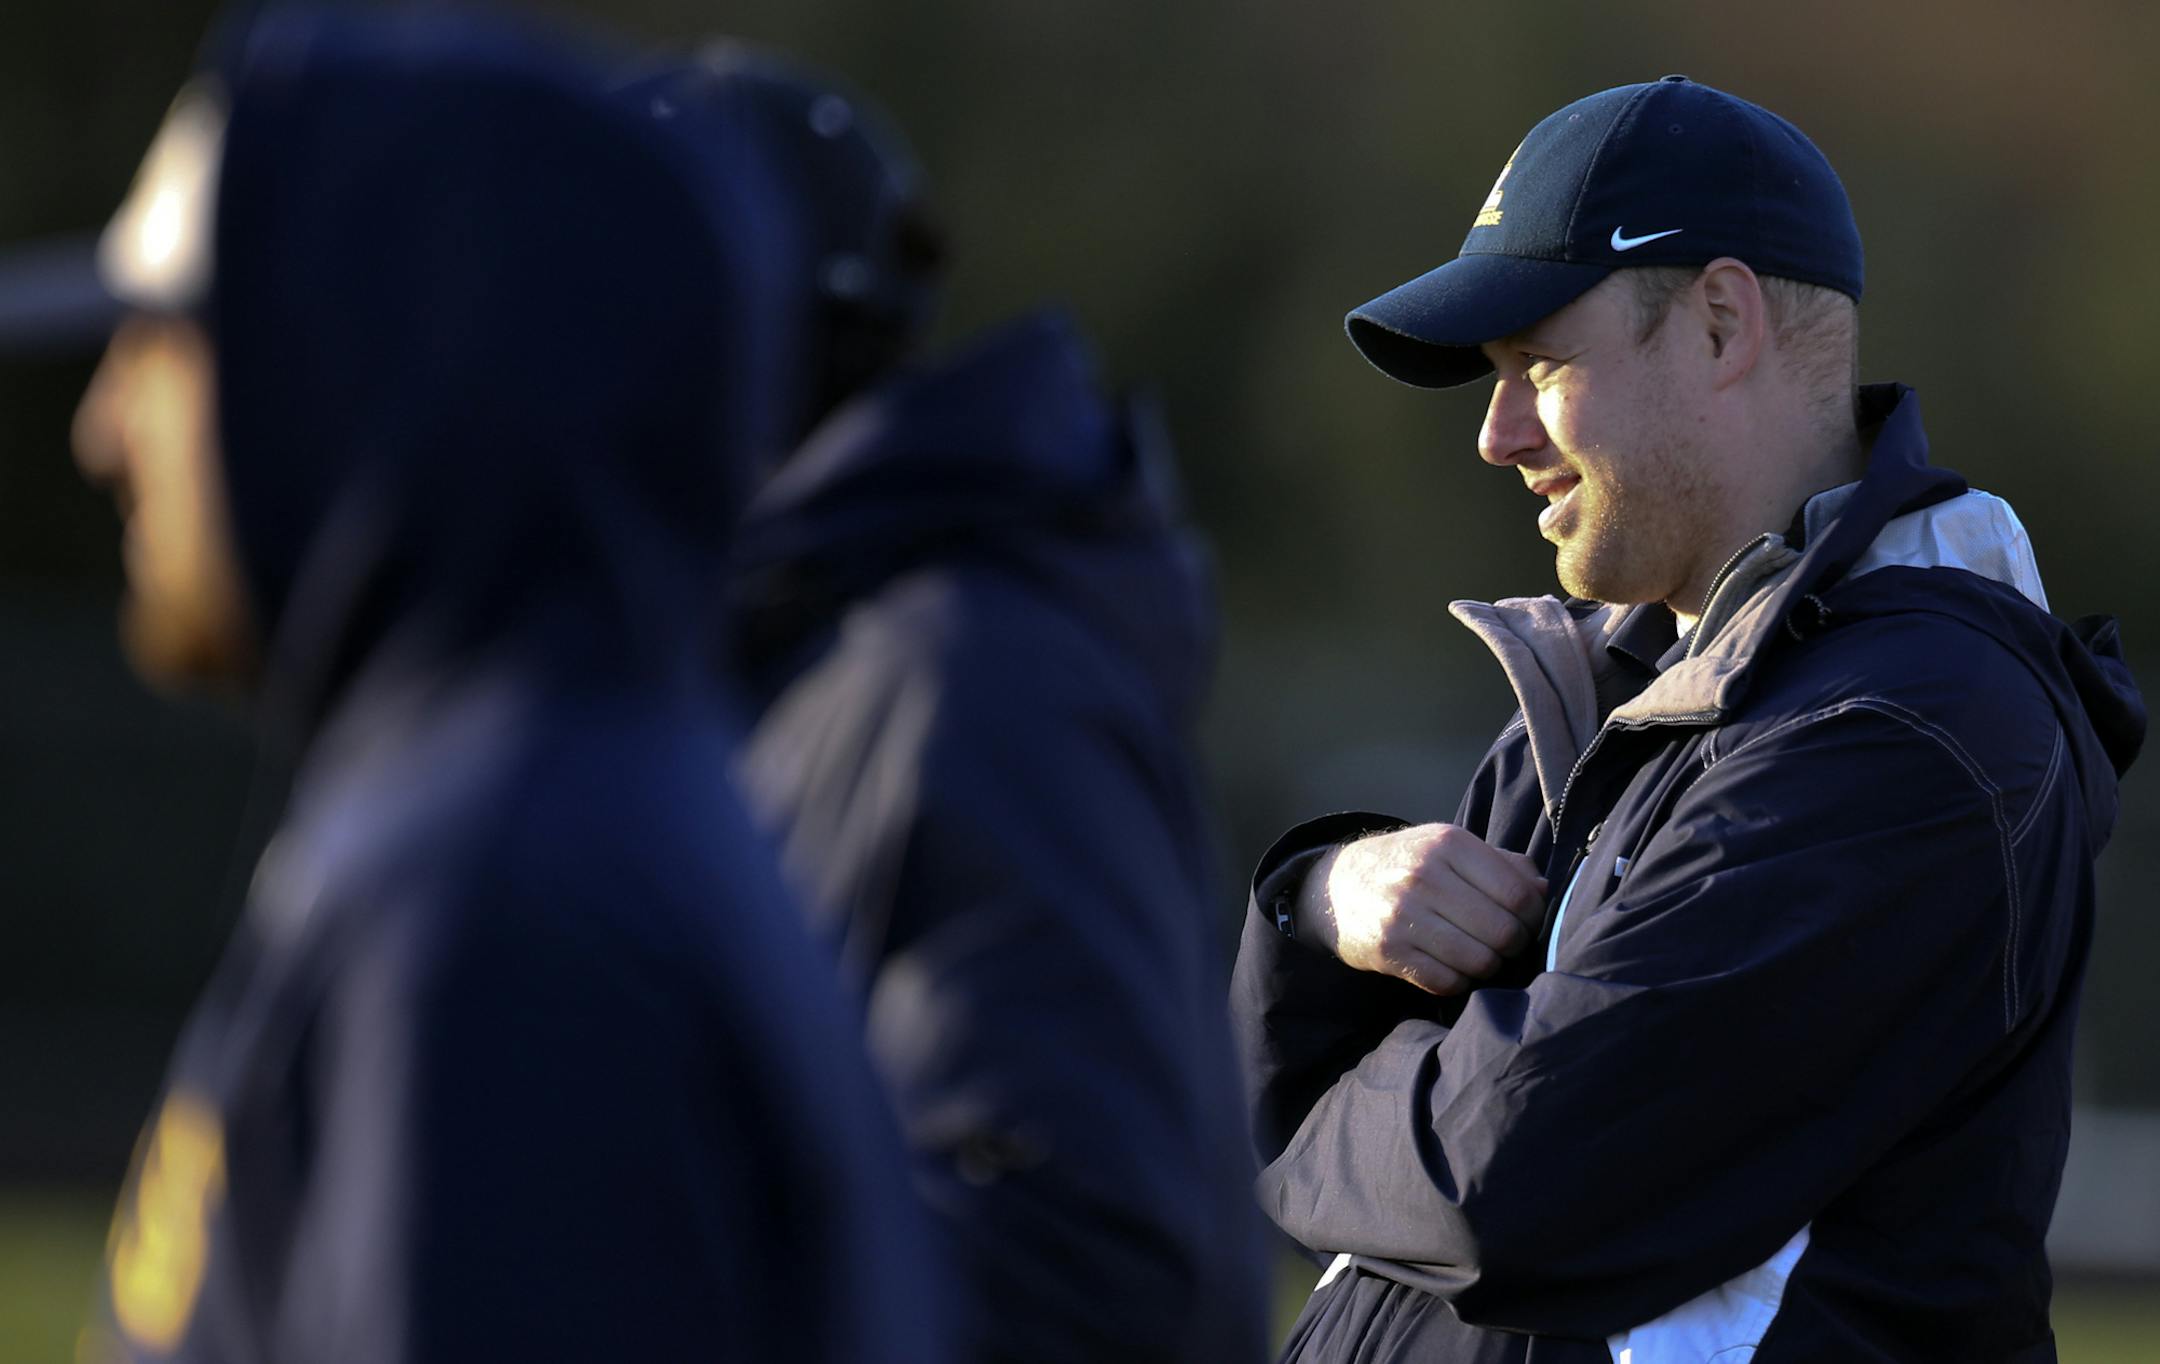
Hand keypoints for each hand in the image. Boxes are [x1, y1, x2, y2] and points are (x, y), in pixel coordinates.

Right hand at [1302, 824, 1546, 994]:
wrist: (1338, 886)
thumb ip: (1503, 864)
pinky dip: (1458, 981)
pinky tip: (1451, 966)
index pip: (1519, 894)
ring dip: (1487, 966)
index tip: (1526, 923)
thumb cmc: (1409, 866)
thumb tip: (1543, 892)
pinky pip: (1446, 983)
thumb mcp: (1451, 847)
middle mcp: (1425, 876)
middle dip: (1513, 945)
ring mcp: (1403, 915)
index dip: (1534, 917)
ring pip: (1479, 961)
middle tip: (1503, 943)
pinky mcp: (1388, 951)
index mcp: (1449, 843)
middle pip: (1504, 932)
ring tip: (1478, 954)